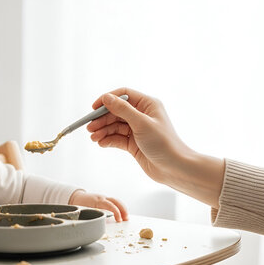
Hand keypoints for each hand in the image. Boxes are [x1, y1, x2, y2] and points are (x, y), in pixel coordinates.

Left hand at [69, 190, 127, 221]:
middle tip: (126, 219)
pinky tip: (121, 214)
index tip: (119, 220)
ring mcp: (104, 198)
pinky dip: (119, 207)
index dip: (116, 213)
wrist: (76, 197)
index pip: (110, 205)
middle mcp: (102, 198)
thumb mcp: (85, 211)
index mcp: (97, 200)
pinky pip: (114, 202)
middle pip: (116, 201)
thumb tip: (101, 225)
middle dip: (123, 210)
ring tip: (126, 218)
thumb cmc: (80, 204)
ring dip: (123, 209)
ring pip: (116, 201)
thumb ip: (93, 216)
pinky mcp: (105, 200)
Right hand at [86, 87, 223, 207]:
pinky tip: (101, 143)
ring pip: (114, 126)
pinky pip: (117, 138)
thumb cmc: (163, 143)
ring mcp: (137, 129)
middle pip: (116, 111)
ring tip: (93, 138)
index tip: (94, 108)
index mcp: (147, 105)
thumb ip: (122, 110)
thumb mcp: (141, 123)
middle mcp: (141, 115)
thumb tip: (106, 98)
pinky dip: (108, 140)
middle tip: (89, 127)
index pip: (123, 95)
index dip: (107, 99)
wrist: (174, 168)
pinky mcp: (133, 143)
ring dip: (103, 130)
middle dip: (102, 119)